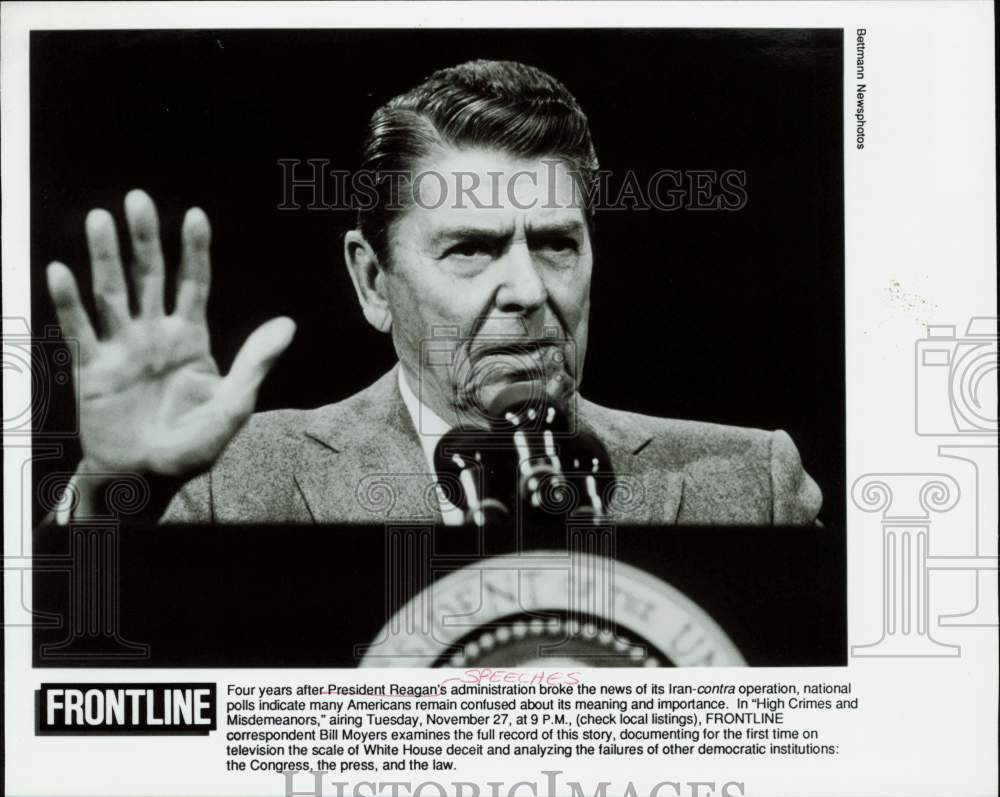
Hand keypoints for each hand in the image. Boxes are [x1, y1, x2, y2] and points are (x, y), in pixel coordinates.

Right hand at [46, 189, 294, 477]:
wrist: (149, 480)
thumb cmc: (194, 446)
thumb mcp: (234, 405)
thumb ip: (256, 362)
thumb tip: (288, 324)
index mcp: (190, 339)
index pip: (194, 284)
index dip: (194, 250)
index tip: (195, 214)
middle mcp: (154, 335)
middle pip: (149, 276)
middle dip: (145, 239)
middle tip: (138, 198)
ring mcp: (121, 349)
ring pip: (112, 293)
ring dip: (105, 256)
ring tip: (100, 219)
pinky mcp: (93, 369)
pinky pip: (78, 330)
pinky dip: (68, 301)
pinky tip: (61, 269)